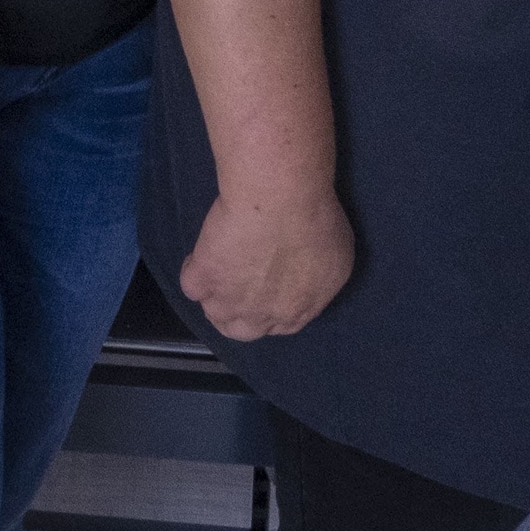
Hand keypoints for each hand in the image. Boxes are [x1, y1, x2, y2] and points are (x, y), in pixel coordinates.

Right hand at [179, 174, 357, 342]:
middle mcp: (262, 316)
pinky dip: (194, 271)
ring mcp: (229, 300)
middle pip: (240, 330)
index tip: (266, 291)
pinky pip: (191, 285)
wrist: (281, 200)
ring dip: (213, 296)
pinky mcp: (203, 277)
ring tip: (217, 270)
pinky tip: (202, 254)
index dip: (269, 310)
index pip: (278, 327)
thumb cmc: (317, 221)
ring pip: (213, 312)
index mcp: (298, 312)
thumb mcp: (338, 256)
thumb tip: (305, 277)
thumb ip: (318, 278)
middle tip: (236, 287)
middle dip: (237, 314)